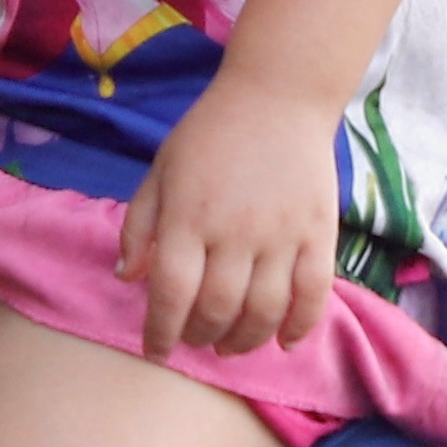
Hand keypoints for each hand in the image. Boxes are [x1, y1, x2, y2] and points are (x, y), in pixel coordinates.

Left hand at [116, 82, 346, 359]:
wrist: (278, 95)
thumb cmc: (210, 133)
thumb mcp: (161, 171)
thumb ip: (140, 226)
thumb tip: (127, 278)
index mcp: (188, 217)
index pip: (171, 294)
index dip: (160, 332)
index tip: (155, 351)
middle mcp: (234, 232)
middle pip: (216, 310)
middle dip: (200, 337)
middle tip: (195, 340)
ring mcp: (280, 235)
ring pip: (263, 311)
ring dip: (244, 340)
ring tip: (231, 345)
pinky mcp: (318, 233)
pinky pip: (313, 294)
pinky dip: (299, 326)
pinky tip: (283, 340)